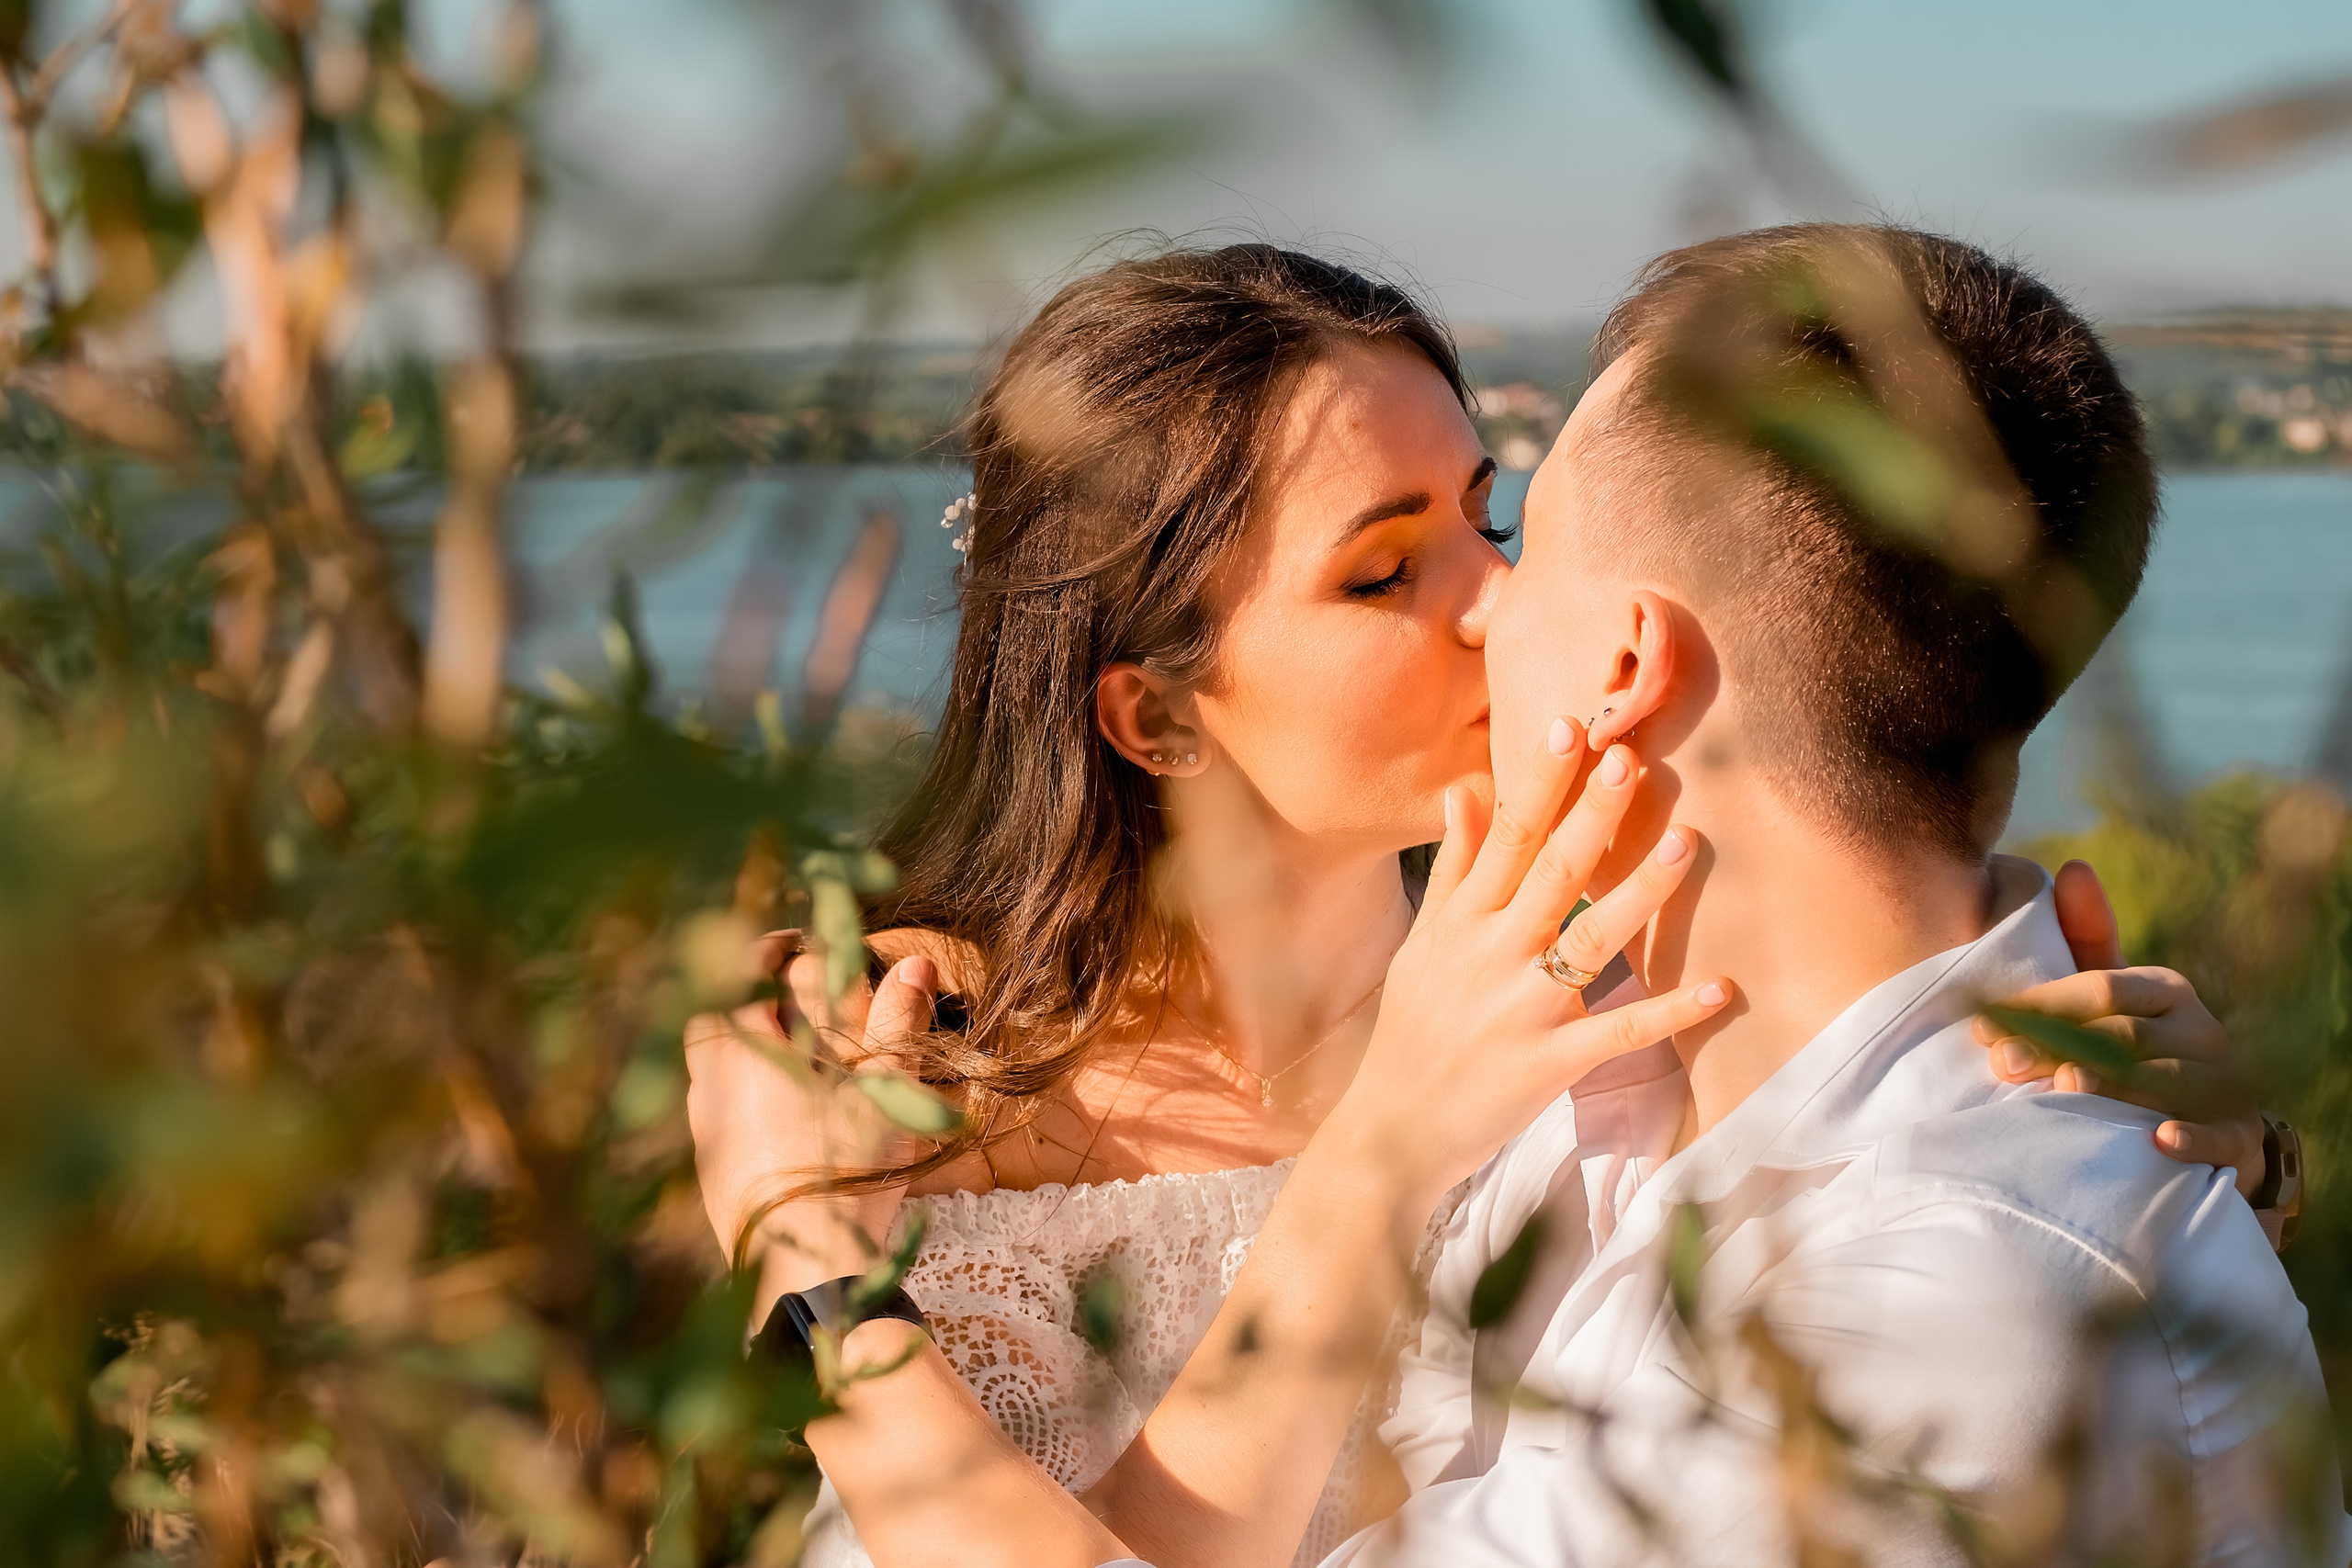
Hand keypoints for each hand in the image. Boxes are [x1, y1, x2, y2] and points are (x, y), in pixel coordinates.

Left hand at [683, 943, 936, 1306]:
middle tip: (794, 997)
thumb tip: (916, 965)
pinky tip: (783, 1109)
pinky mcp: (709, 1166)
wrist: (802, 1269)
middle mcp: (711, 1082)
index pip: (743, 972)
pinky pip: (717, 1108)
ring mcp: (704, 1127)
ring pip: (712, 1065)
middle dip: (751, 999)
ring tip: (795, 1053)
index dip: (770, 949)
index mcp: (744, 1052)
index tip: (797, 942)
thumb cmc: (845, 1171)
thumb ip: (898, 1026)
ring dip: (747, 1048)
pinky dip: (745, 1093)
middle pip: (714, 1016)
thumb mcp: (885, 1093)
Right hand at [1327, 716, 1733, 1201]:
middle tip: (1633, 759)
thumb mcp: (1423, 943)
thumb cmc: (1413, 1031)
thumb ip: (1454, 869)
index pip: (1504, 837)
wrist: (1391, 1131)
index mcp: (1460, 923)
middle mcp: (1488, 956)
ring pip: (1589, 940)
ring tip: (1686, 843)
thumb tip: (1466, 792)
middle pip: (1550, 873)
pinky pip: (1618, 1031)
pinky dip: (1669, 1011)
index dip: (1538, 782)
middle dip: (1593, 815)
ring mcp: (1520, 1010)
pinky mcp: (1548, 1064)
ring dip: (1641, 891)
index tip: (1571, 727)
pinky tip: (1718, 987)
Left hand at [1975, 860, 2265, 1199]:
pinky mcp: (2238, 1136)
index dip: (2040, 1005)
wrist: (2214, 1120)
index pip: (2100, 989)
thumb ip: (2086, 940)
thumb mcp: (2118, 995)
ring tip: (2064, 1089)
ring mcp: (2223, 1084)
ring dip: (2112, 1088)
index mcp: (2166, 991)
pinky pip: (2216, 1138)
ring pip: (2162, 1084)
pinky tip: (2157, 1140)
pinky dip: (2189, 1139)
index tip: (1982, 1026)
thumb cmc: (2143, 1046)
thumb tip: (2072, 867)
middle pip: (2120, 1038)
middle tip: (2003, 1062)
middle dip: (2057, 1048)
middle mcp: (2201, 1031)